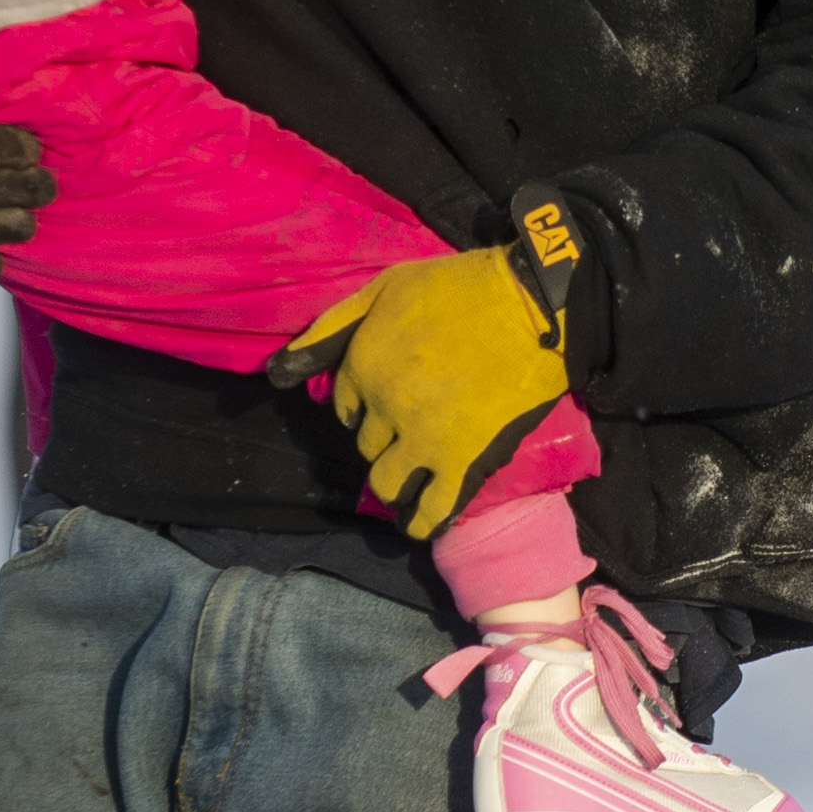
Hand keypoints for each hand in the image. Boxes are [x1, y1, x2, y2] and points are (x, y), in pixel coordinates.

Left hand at [275, 203, 581, 537]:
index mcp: (363, 366)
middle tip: (412, 427)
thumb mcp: (383, 289)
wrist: (533, 306)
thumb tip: (279, 371)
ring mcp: (424, 440)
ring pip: (388, 482)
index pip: (347, 407)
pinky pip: (433, 508)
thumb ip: (330, 330)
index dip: (365, 405)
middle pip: (368, 444)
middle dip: (384, 438)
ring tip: (410, 478)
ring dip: (395, 482)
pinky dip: (422, 521)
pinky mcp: (464, 462)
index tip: (388, 400)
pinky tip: (419, 523)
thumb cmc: (459, 288)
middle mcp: (385, 409)